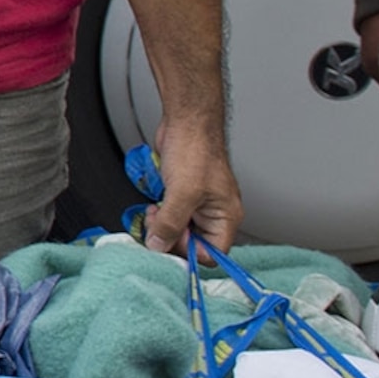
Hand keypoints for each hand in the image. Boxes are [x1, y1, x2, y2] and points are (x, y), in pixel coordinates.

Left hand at [142, 127, 241, 254]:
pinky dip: (158, 216)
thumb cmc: (196, 150)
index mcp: (225, 217)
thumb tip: (159, 245)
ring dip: (161, 226)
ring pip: (176, 232)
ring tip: (155, 211)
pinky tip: (153, 205)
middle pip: (191, 245)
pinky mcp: (181, 198)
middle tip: (158, 223)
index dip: (189, 251)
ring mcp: (196, 206)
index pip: (212, 253)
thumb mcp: (182, 192)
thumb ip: (171, 223)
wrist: (185, 124)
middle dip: (170, 237)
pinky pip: (168, 218)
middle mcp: (213, 214)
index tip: (170, 239)